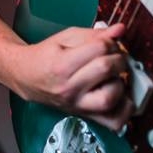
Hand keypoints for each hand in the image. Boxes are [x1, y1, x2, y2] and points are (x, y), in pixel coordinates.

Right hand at [10, 22, 133, 131]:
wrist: (28, 78)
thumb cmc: (46, 56)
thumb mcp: (66, 37)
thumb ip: (94, 34)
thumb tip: (120, 30)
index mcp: (62, 65)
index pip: (98, 49)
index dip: (109, 41)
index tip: (108, 42)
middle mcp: (70, 88)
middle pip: (106, 70)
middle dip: (118, 58)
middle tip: (115, 57)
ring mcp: (78, 105)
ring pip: (110, 98)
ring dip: (121, 83)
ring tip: (115, 76)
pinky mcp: (85, 116)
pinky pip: (113, 122)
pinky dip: (125, 111)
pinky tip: (122, 96)